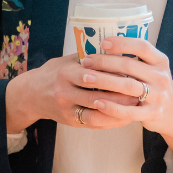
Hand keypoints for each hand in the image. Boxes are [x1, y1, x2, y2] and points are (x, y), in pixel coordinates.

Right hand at [5, 53, 139, 132]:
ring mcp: (67, 108)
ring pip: (98, 111)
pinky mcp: (70, 121)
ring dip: (120, 109)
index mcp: (66, 72)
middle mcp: (65, 91)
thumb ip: (89, 57)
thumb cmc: (54, 73)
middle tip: (142, 91)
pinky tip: (125, 117)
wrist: (31, 94)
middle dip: (122, 94)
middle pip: (98, 93)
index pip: (94, 73)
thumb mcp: (67, 60)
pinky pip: (95, 123)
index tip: (134, 73)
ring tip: (137, 105)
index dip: (115, 74)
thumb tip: (117, 49)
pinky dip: (112, 121)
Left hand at [78, 36, 172, 161]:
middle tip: (85, 61)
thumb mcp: (151, 69)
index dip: (122, 43)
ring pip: (128, 86)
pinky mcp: (152, 113)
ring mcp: (158, 96)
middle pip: (130, 66)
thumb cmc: (153, 85)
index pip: (142, 47)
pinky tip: (97, 102)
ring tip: (86, 78)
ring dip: (104, 81)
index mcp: (160, 61)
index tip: (103, 43)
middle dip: (104, 62)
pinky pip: (129, 111)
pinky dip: (112, 107)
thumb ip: (134, 59)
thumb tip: (99, 46)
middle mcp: (161, 76)